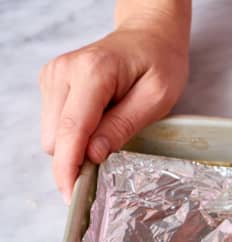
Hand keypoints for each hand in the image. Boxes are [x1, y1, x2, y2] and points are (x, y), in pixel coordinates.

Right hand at [39, 24, 188, 201]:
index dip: (69, 167)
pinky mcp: (52, 83)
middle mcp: (64, 72)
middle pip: (56, 138)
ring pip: (52, 134)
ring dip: (76, 145)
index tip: (72, 195)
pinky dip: (74, 134)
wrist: (148, 36)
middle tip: (111, 163)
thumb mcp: (157, 98)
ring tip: (110, 131)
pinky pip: (56, 124)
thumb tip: (94, 155)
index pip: (71, 130)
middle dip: (76, 158)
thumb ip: (124, 126)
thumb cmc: (160, 63)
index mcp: (92, 73)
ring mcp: (53, 76)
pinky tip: (99, 123)